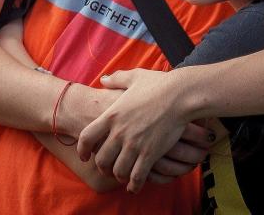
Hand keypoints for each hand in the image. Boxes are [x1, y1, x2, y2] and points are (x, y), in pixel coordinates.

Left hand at [76, 68, 214, 192]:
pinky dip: (134, 185)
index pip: (86, 137)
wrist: (181, 96)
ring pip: (118, 171)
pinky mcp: (150, 154)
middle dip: (102, 167)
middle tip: (107, 169)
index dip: (82, 149)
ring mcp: (134, 145)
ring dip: (119, 176)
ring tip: (123, 176)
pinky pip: (136, 177)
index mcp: (112, 115)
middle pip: (101, 159)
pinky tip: (134, 186)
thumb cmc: (160, 85)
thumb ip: (116, 79)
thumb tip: (103, 79)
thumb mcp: (134, 77)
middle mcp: (119, 132)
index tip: (85, 155)